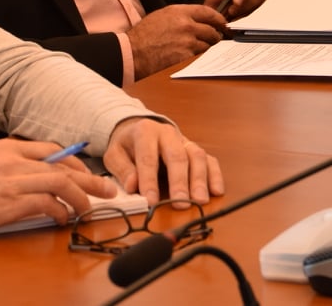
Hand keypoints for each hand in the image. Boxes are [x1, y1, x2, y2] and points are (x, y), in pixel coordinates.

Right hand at [0, 137, 117, 233]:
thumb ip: (13, 163)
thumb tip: (38, 175)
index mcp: (10, 147)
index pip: (53, 150)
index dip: (75, 163)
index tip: (86, 174)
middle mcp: (15, 160)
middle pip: (64, 166)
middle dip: (90, 179)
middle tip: (107, 189)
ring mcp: (14, 180)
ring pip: (60, 183)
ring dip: (81, 196)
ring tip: (90, 208)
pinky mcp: (10, 202)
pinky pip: (46, 203)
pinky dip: (60, 211)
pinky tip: (63, 218)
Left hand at [103, 117, 224, 205]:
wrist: (139, 128)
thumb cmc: (127, 145)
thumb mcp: (114, 154)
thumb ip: (122, 169)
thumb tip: (133, 186)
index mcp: (145, 132)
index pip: (148, 157)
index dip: (150, 180)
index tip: (151, 201)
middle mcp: (168, 134)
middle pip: (177, 156)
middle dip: (180, 181)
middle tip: (181, 202)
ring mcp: (184, 141)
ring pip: (197, 156)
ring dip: (200, 180)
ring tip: (200, 200)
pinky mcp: (194, 149)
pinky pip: (209, 159)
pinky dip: (215, 174)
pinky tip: (217, 191)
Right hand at [125, 4, 227, 75]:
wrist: (132, 53)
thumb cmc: (143, 36)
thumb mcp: (161, 16)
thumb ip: (181, 16)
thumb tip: (196, 20)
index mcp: (179, 12)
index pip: (208, 12)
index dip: (218, 18)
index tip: (222, 23)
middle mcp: (186, 24)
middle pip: (212, 29)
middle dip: (216, 35)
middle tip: (217, 39)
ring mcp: (187, 41)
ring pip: (208, 44)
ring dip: (209, 47)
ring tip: (205, 49)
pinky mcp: (185, 56)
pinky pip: (200, 56)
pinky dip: (200, 57)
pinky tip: (197, 58)